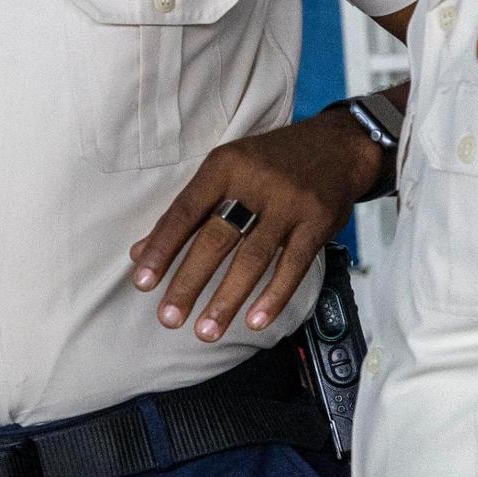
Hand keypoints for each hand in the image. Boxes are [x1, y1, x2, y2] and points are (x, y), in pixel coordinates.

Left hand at [130, 108, 382, 340]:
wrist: (337, 145)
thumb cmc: (271, 163)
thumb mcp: (226, 170)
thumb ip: (187, 211)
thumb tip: (139, 252)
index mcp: (224, 166)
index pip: (185, 211)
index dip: (162, 248)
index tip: (142, 282)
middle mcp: (255, 182)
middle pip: (216, 238)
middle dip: (189, 282)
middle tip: (168, 318)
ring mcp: (289, 203)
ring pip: (253, 257)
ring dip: (227, 298)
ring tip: (206, 331)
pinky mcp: (318, 222)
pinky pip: (293, 264)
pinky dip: (274, 296)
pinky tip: (255, 321)